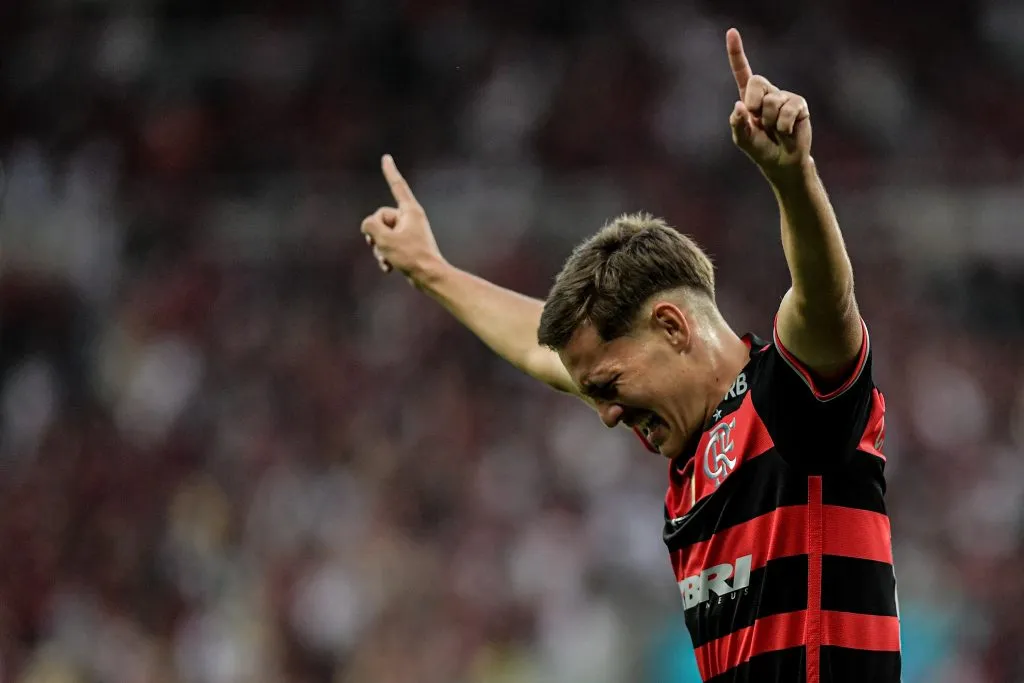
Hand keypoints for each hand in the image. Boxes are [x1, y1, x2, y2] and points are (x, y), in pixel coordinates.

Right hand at [360, 155, 444, 284]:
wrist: (429, 277)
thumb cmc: (410, 256)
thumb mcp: (384, 238)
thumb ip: (370, 225)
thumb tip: (368, 226)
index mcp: (410, 211)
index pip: (397, 186)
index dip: (390, 171)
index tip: (386, 157)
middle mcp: (410, 218)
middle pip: (381, 217)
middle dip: (376, 233)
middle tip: (384, 246)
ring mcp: (409, 232)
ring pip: (382, 234)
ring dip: (380, 248)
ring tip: (388, 260)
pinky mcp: (407, 245)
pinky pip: (389, 245)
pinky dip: (386, 256)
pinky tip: (389, 268)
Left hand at [726, 28, 811, 175]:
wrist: (783, 163)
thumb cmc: (761, 150)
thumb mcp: (743, 141)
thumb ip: (738, 125)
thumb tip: (739, 106)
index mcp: (749, 98)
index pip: (742, 72)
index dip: (737, 53)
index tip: (732, 32)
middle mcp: (767, 93)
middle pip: (756, 81)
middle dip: (754, 103)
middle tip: (759, 120)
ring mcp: (784, 97)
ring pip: (771, 102)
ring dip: (771, 122)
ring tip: (776, 131)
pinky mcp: (799, 105)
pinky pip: (788, 111)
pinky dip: (784, 126)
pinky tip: (787, 132)